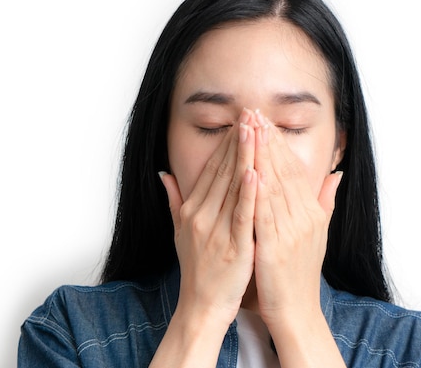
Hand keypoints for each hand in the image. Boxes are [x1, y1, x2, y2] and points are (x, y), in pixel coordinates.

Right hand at [160, 108, 257, 325]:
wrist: (201, 306)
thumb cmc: (196, 270)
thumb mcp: (179, 233)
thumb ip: (173, 201)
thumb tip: (164, 174)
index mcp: (192, 211)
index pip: (211, 170)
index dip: (226, 144)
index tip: (239, 122)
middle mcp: (201, 216)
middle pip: (222, 172)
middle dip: (237, 141)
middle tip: (249, 114)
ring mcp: (216, 231)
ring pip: (233, 188)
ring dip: (245, 157)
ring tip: (254, 130)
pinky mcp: (233, 247)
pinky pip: (241, 215)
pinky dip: (249, 193)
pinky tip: (256, 172)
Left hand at [252, 112, 342, 327]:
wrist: (297, 310)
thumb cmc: (300, 271)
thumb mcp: (317, 233)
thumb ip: (325, 201)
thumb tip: (336, 173)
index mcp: (312, 212)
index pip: (294, 170)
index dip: (279, 144)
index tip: (265, 120)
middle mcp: (305, 218)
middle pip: (285, 172)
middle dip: (268, 141)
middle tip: (254, 113)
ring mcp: (292, 233)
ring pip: (275, 187)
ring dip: (262, 157)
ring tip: (251, 131)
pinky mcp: (276, 248)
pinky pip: (266, 216)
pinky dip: (260, 193)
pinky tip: (251, 172)